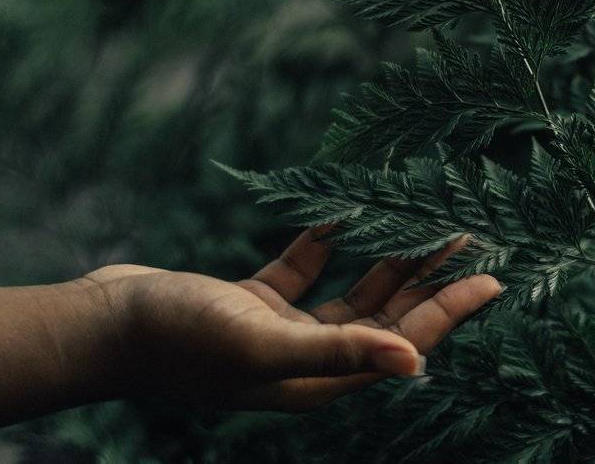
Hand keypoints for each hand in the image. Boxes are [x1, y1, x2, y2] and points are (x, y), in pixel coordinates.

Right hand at [83, 227, 500, 411]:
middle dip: (429, 280)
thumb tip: (416, 363)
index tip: (493, 278)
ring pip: (352, 294)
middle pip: (387, 318)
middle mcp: (306, 359)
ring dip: (386, 259)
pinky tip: (343, 215)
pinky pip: (303, 271)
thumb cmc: (178, 338)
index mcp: (318, 379)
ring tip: (425, 221)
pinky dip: (324, 244)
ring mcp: (279, 330)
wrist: (102, 325)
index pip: (404, 344)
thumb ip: (340, 352)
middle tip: (470, 238)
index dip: (450, 312)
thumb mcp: (263, 344)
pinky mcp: (252, 303)